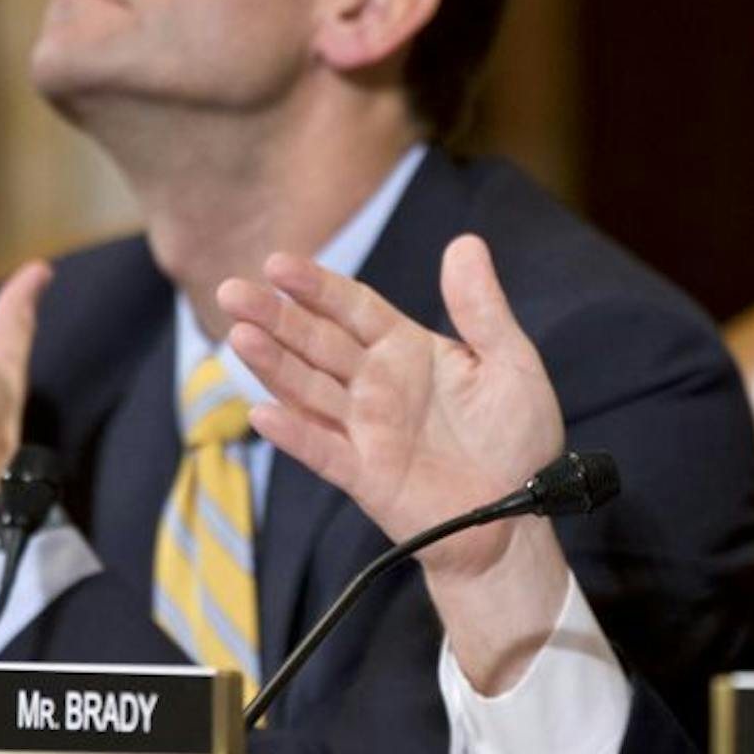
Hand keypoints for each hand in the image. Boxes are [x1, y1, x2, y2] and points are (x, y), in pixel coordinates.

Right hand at [220, 235, 564, 580]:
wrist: (520, 510)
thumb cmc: (517, 436)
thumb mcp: (511, 363)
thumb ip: (483, 309)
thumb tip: (465, 242)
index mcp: (407, 350)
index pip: (353, 308)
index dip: (317, 287)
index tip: (280, 264)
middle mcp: (377, 384)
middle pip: (317, 342)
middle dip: (276, 317)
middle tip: (232, 290)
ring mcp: (366, 429)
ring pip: (309, 389)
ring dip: (273, 364)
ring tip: (238, 335)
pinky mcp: (365, 474)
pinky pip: (323, 450)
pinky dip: (294, 434)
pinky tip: (263, 413)